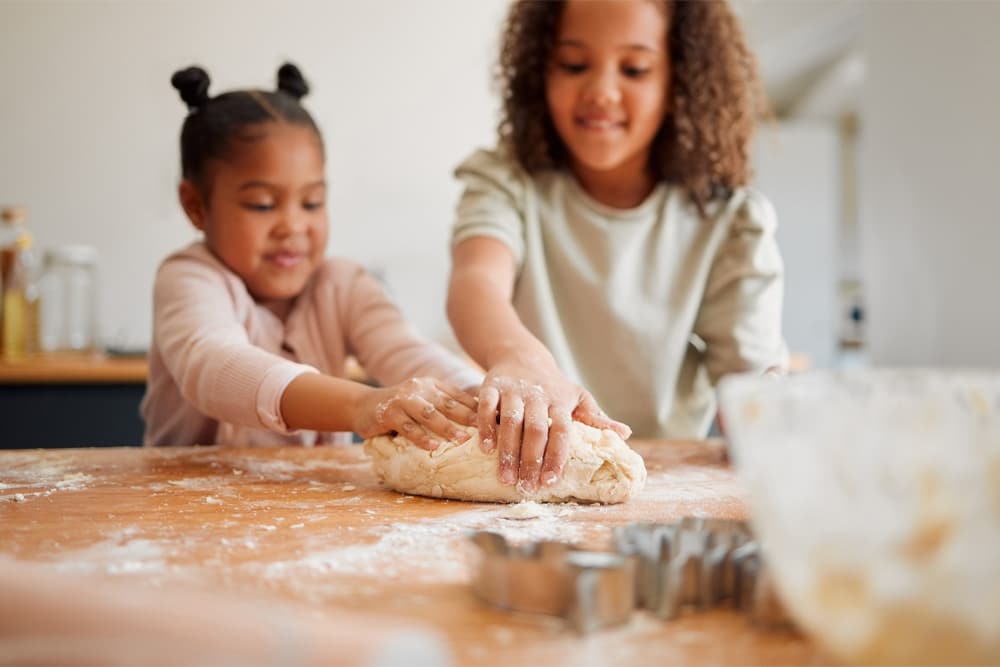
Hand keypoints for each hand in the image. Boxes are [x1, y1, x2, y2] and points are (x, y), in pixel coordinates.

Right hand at [353, 377, 477, 449]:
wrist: (361, 406)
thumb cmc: (399, 409)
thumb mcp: (423, 402)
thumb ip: (443, 408)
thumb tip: (478, 424)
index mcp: (433, 385)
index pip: (460, 396)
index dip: (478, 408)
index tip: (495, 421)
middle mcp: (420, 388)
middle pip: (449, 404)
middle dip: (469, 418)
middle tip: (487, 431)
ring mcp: (404, 400)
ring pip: (430, 414)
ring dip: (448, 428)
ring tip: (463, 440)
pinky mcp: (389, 413)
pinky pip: (408, 427)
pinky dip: (421, 437)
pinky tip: (433, 447)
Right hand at [477, 356, 630, 491]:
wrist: (522, 355)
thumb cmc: (553, 386)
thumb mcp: (577, 397)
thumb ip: (596, 418)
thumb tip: (626, 434)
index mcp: (560, 402)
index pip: (561, 431)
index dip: (556, 456)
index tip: (550, 481)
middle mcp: (537, 396)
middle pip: (536, 430)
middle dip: (531, 460)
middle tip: (526, 488)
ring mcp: (514, 391)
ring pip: (511, 421)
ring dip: (508, 451)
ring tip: (506, 478)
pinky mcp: (492, 386)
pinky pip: (487, 407)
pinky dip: (485, 427)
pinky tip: (485, 448)